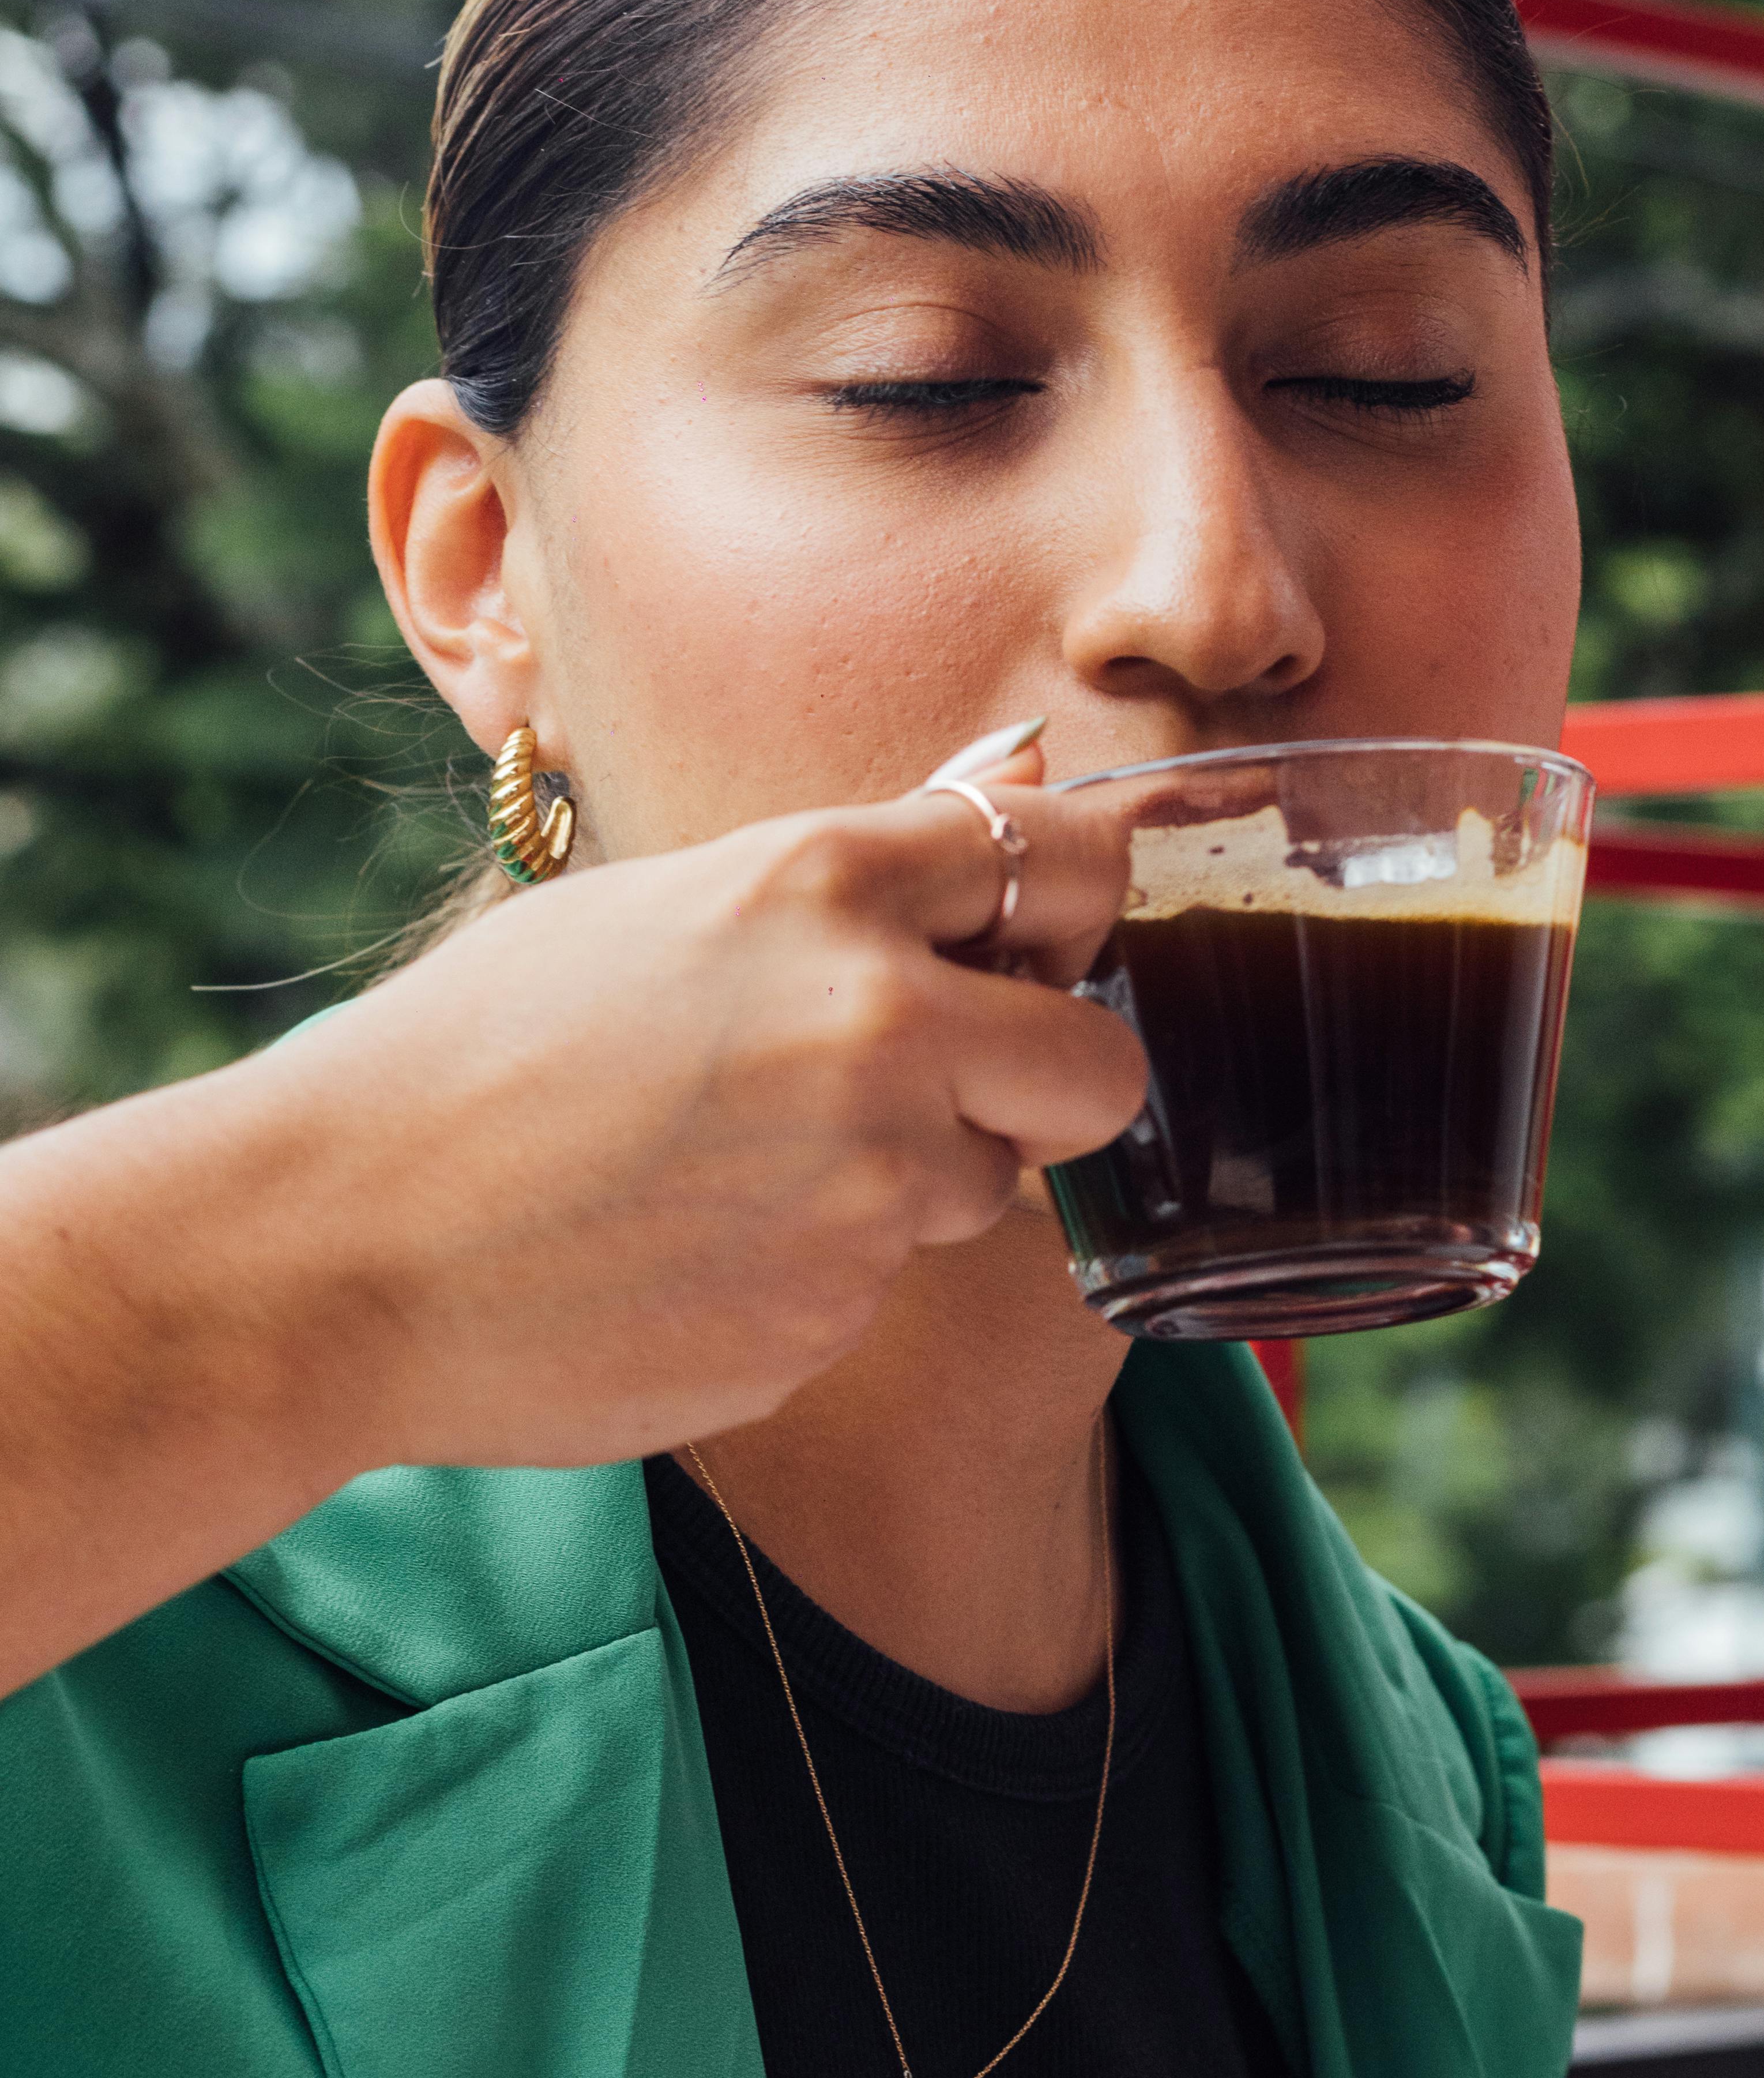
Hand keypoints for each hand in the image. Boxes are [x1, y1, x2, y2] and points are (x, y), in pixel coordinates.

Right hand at [285, 738, 1144, 1467]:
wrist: (346, 1241)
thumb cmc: (480, 1053)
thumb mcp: (662, 904)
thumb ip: (857, 863)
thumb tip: (1022, 764)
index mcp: (824, 886)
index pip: (1067, 852)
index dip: (1074, 905)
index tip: (1039, 941)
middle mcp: (877, 1024)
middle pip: (1103, 1067)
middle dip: (1055, 1085)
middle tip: (959, 1090)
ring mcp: (864, 1183)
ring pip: (988, 1186)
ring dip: (910, 1182)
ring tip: (741, 1170)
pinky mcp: (832, 1313)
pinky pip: (883, 1281)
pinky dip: (816, 1269)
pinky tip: (693, 1249)